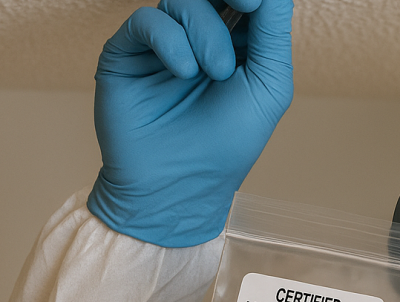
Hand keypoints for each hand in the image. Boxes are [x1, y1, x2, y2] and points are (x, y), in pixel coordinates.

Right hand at [87, 0, 293, 246]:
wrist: (180, 185)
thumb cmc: (227, 143)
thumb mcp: (268, 85)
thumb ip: (272, 32)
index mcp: (237, 41)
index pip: (244, 1)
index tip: (258, 2)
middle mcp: (198, 35)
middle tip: (248, 2)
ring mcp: (162, 42)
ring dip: (207, 31)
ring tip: (217, 72)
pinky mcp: (127, 52)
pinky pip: (147, 20)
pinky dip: (171, 40)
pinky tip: (185, 72)